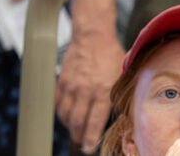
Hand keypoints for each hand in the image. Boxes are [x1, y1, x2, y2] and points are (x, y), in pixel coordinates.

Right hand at [56, 30, 124, 153]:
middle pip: (78, 121)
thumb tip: (121, 112)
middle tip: (80, 143)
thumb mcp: (121, 75)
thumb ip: (118, 94)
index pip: (95, 121)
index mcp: (103, 90)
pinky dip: (60, 112)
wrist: (92, 35)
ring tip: (73, 130)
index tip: (89, 148)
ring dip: (69, 126)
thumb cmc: (110, 53)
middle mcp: (85, 90)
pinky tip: (65, 115)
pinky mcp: (62, 80)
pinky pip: (58, 102)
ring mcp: (71, 85)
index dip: (90, 138)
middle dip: (78, 136)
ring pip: (65, 113)